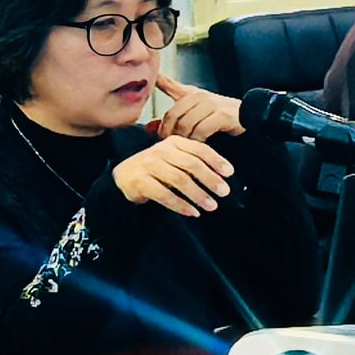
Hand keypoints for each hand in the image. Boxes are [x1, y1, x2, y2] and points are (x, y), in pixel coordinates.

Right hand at [111, 136, 233, 216]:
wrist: (124, 174)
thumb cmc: (157, 168)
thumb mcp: (175, 159)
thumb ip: (194, 162)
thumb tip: (223, 176)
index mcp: (174, 143)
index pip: (199, 149)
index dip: (216, 161)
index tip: (230, 173)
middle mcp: (161, 151)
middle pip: (191, 164)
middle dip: (210, 179)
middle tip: (224, 192)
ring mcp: (148, 165)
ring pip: (179, 180)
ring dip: (198, 194)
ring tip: (211, 205)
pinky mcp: (139, 181)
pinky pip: (163, 194)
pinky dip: (180, 204)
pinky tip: (192, 212)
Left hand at [153, 77, 244, 140]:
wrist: (251, 117)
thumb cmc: (223, 118)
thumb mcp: (198, 113)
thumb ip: (176, 118)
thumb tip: (151, 127)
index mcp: (192, 94)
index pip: (171, 85)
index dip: (160, 82)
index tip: (154, 79)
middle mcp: (200, 96)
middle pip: (173, 114)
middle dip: (168, 132)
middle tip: (168, 143)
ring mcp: (211, 105)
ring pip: (186, 124)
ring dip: (183, 139)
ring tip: (184, 147)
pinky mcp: (222, 116)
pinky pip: (201, 131)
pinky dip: (198, 141)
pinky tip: (199, 145)